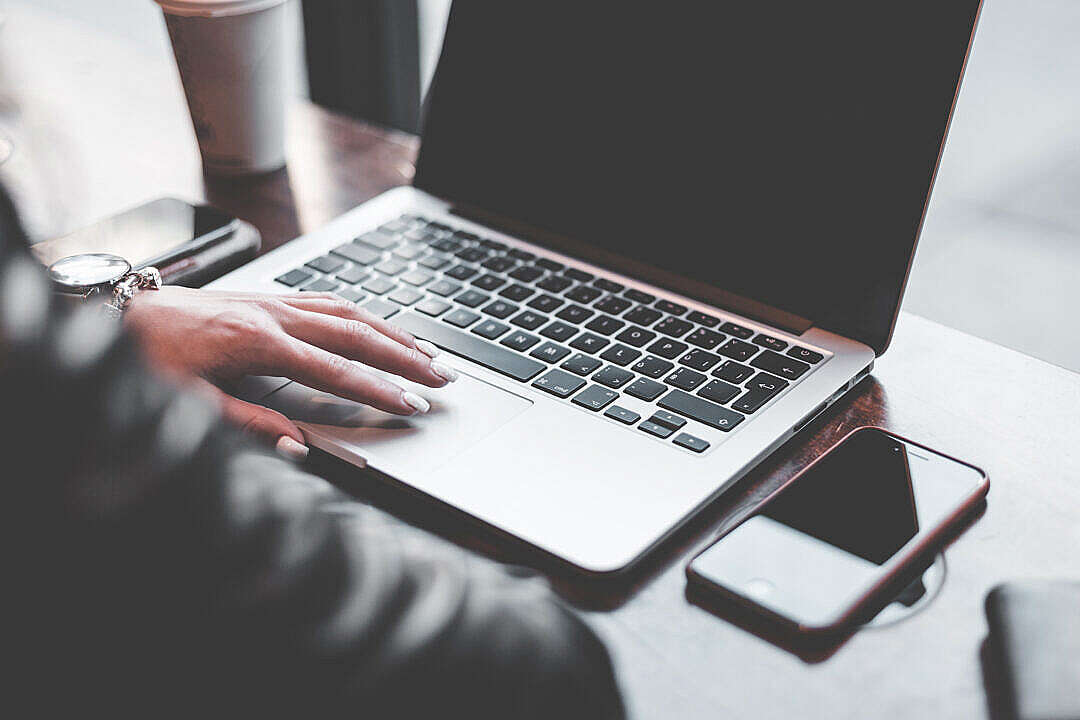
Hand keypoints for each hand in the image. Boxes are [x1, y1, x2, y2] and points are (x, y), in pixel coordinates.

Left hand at [124, 287, 457, 456]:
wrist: (115, 312)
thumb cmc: (147, 358)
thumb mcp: (189, 404)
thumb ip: (247, 423)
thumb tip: (297, 445)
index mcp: (258, 343)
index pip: (335, 372)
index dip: (378, 391)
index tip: (412, 405)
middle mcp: (274, 314)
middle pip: (357, 334)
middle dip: (405, 357)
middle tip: (443, 376)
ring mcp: (273, 300)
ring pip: (349, 311)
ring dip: (393, 332)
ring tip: (428, 351)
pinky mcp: (268, 297)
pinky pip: (329, 301)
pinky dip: (364, 315)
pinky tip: (380, 326)